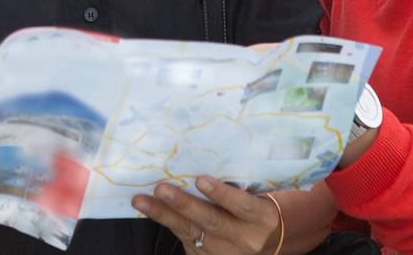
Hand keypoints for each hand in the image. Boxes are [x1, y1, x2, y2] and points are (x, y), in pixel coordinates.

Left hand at [133, 176, 283, 254]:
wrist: (270, 240)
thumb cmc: (262, 207)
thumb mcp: (261, 195)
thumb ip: (239, 186)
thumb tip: (203, 166)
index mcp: (262, 219)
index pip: (242, 205)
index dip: (221, 194)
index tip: (201, 179)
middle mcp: (246, 239)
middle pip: (212, 221)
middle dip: (184, 205)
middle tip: (161, 189)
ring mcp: (227, 253)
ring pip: (192, 232)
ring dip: (164, 215)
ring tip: (142, 200)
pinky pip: (185, 239)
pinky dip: (167, 222)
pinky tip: (150, 209)